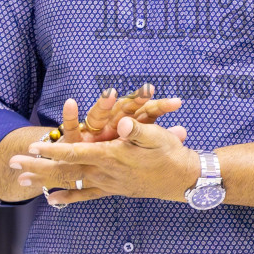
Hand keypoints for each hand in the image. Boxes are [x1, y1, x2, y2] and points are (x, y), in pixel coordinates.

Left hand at [12, 116, 193, 204]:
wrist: (182, 179)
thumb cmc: (170, 153)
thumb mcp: (156, 136)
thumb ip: (136, 130)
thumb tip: (120, 124)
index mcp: (112, 156)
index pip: (76, 154)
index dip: (53, 151)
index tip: (32, 148)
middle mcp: (105, 173)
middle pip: (65, 171)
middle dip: (37, 168)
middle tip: (12, 165)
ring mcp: (107, 184)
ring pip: (70, 183)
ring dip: (45, 181)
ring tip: (22, 182)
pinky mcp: (112, 189)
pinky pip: (85, 195)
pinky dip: (68, 197)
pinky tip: (52, 201)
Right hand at [61, 84, 180, 142]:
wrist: (84, 162)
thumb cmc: (116, 151)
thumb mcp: (139, 144)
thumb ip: (161, 137)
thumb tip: (184, 132)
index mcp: (129, 125)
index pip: (146, 112)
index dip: (160, 107)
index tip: (177, 102)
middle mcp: (112, 122)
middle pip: (124, 108)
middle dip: (135, 99)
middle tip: (148, 91)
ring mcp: (94, 128)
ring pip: (100, 113)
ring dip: (103, 103)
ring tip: (110, 94)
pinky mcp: (76, 136)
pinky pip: (70, 126)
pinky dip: (69, 115)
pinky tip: (70, 103)